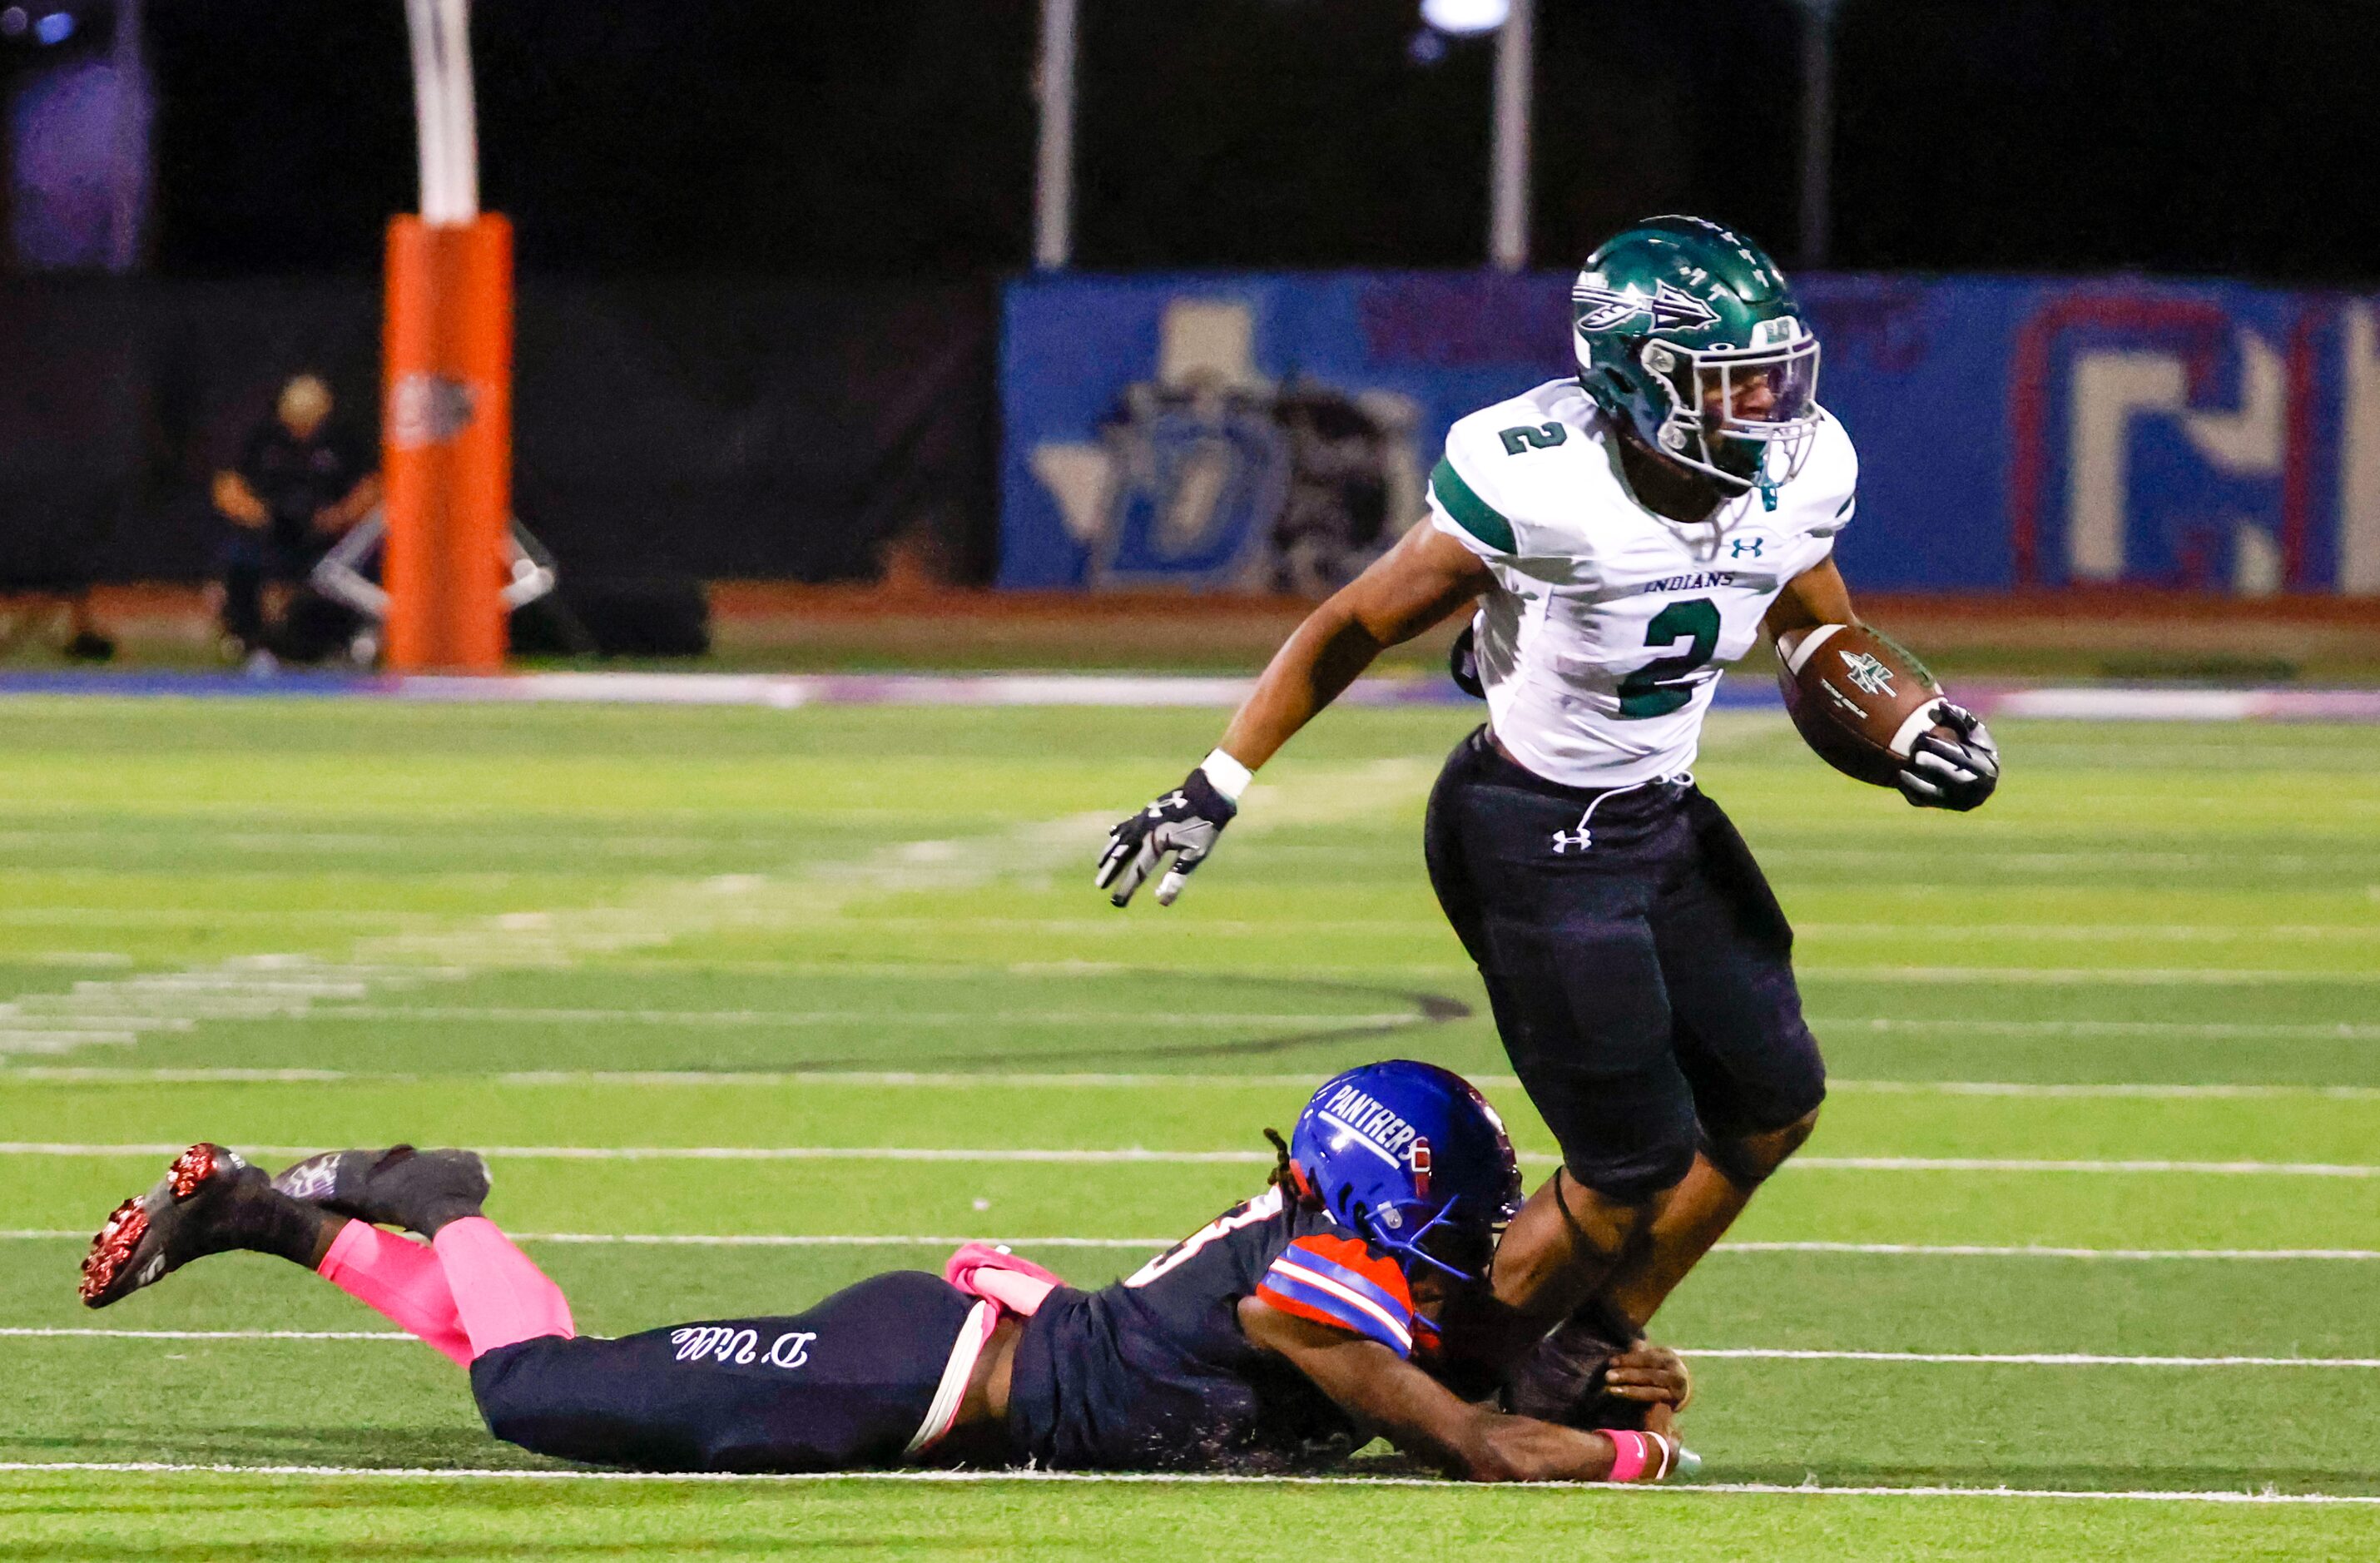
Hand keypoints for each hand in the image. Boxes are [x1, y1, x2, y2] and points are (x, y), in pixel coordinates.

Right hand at [1095, 768, 1237, 907]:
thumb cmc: (1205, 825)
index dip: (1126, 887)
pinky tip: (1112, 833)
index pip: (1137, 871)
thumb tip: (1162, 902)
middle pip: (1122, 855)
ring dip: (1110, 852)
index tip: (1117, 901)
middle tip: (1099, 885)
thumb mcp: (1195, 853)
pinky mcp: (1148, 810)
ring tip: (1100, 864)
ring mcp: (1144, 818)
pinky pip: (1128, 823)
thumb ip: (1177, 875)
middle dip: (1111, 871)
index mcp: (1156, 842)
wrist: (1208, 791)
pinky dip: (1119, 832)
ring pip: (1121, 838)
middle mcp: (1145, 830)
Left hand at [1601, 1344, 1692, 1410]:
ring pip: (1650, 1380)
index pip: (1645, 1356)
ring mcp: (1677, 1382)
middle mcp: (1675, 1366)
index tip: (1610, 1362)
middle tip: (1607, 1376)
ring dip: (1629, 1385)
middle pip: (1648, 1367)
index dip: (1628, 1359)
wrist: (1680, 1396)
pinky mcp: (1675, 1397)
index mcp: (1667, 1354)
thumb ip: (1638, 1354)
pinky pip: (1653, 1394)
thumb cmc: (1659, 1377)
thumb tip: (1629, 1341)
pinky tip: (1624, 1395)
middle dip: (1626, 1371)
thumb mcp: (1650, 1364)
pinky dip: (1637, 1394)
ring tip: (1611, 1389)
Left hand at [1898, 699, 1998, 810]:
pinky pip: (1928, 803)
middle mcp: (1979, 788)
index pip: (1966, 758)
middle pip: (1956, 779)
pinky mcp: (1947, 808)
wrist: (1978, 776)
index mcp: (1988, 766)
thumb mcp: (1975, 731)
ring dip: (1920, 785)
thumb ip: (1960, 717)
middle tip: (1916, 757)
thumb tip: (1941, 705)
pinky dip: (1913, 793)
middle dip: (1936, 767)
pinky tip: (1900, 782)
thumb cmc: (1975, 746)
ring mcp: (1963, 802)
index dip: (1945, 748)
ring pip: (1941, 796)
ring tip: (1902, 773)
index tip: (1925, 738)